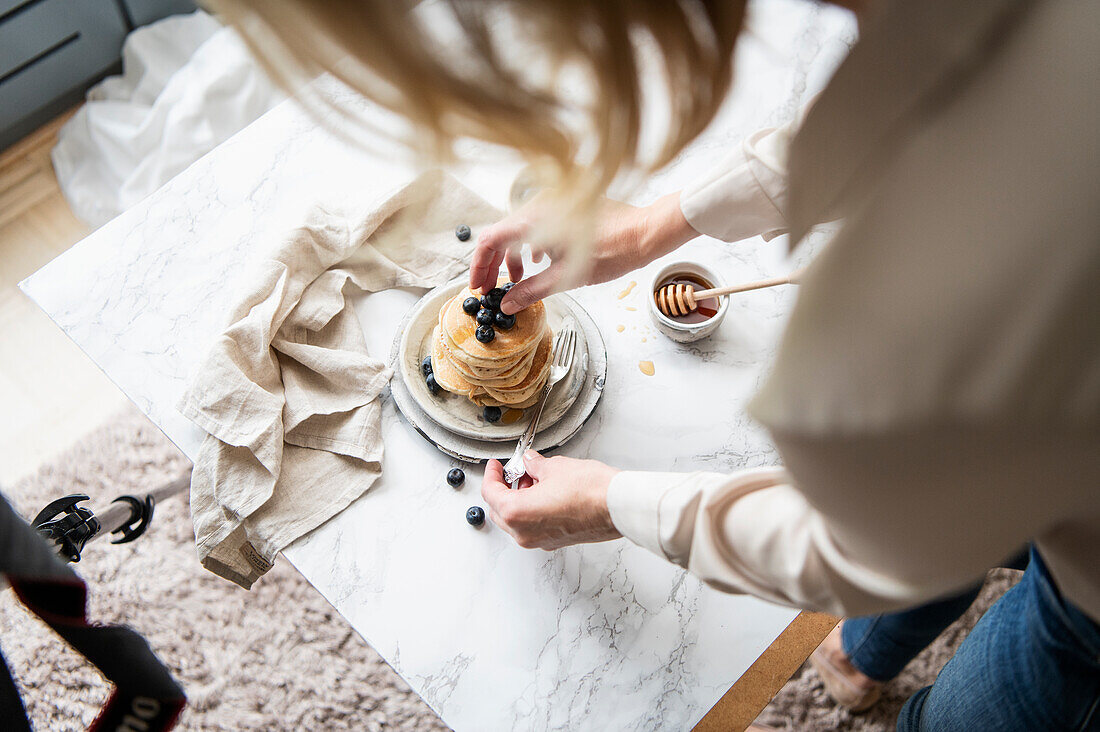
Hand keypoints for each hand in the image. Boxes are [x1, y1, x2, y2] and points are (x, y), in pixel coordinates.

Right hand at [469, 191, 697, 314]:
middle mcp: (539, 206)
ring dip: (513, 256)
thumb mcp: (568, 277)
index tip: (479, 287)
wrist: (646, 231)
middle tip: (493, 289)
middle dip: (494, 264)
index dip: (479, 266)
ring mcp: (552, 203)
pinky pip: (536, 223)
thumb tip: (508, 305)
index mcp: (534, 220)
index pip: (489, 239)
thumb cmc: (612, 251)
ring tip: (519, 280)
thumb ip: (532, 291)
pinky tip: (541, 261)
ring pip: (518, 229)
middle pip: (501, 234)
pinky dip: (530, 244)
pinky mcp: (565, 205)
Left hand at [481, 451, 621, 549]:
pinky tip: (546, 492)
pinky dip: (533, 510)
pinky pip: (533, 527)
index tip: (495, 466)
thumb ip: (535, 465)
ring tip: (535, 478)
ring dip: (519, 499)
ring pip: (517, 521)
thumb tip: (530, 462)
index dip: (491, 475)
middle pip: (500, 511)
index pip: (491, 493)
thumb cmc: (591, 492)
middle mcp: (525, 533)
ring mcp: (540, 540)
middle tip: (514, 471)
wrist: (617, 507)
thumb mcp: (555, 468)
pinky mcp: (556, 541)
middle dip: (504, 489)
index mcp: (517, 513)